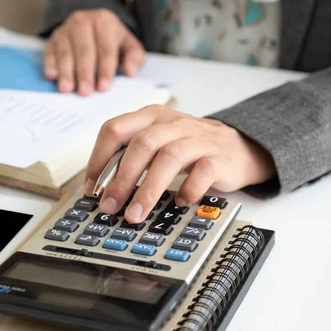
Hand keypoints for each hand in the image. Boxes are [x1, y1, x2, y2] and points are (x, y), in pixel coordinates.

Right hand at [44, 9, 145, 95]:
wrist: (92, 26)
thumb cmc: (112, 41)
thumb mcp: (129, 45)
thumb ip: (134, 58)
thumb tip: (130, 72)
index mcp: (105, 21)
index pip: (106, 48)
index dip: (105, 69)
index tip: (103, 88)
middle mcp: (83, 21)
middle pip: (84, 50)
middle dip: (84, 73)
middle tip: (85, 92)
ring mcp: (65, 29)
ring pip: (66, 52)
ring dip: (66, 72)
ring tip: (67, 89)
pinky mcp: (52, 39)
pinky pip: (50, 52)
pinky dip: (50, 64)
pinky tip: (52, 77)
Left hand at [84, 105, 276, 223]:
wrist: (238, 146)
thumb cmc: (189, 148)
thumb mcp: (157, 143)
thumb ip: (131, 157)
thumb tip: (102, 188)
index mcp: (150, 117)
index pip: (115, 130)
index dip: (98, 160)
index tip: (92, 188)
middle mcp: (172, 124)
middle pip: (141, 144)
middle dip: (121, 178)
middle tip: (110, 206)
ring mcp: (197, 139)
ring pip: (169, 158)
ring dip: (148, 189)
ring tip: (136, 213)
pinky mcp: (219, 157)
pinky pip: (202, 172)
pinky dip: (189, 189)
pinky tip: (180, 203)